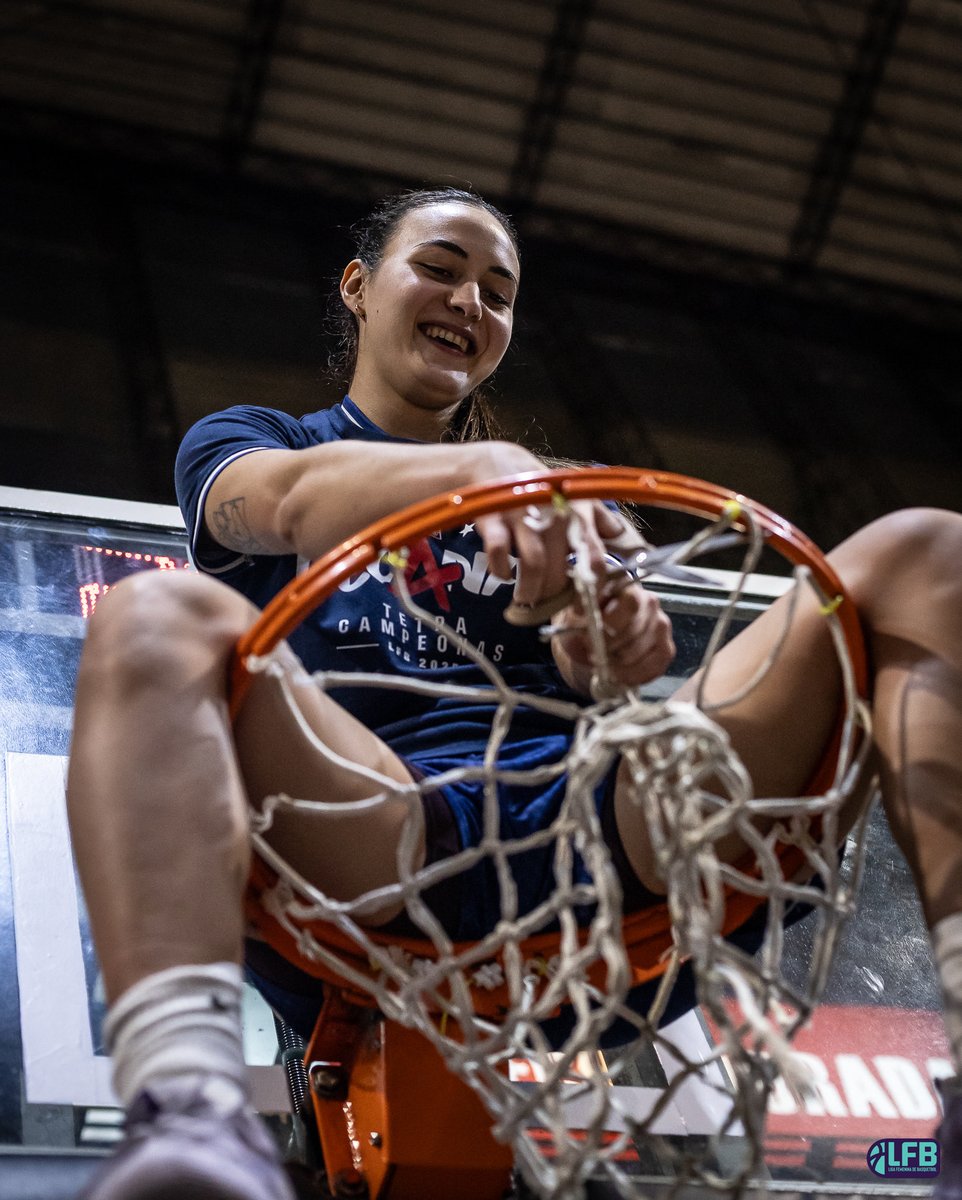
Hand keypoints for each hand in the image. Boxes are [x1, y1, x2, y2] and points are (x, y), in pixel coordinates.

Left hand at [552, 578, 675, 690]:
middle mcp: (650, 601)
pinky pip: (652, 667)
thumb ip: (582, 603)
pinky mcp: (666, 649)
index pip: (630, 603)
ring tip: (603, 660)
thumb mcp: (574, 613)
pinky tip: (617, 672)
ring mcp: (661, 624)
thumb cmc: (583, 624)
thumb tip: (587, 597)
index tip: (588, 635)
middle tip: (592, 651)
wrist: (591, 645)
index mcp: (626, 586)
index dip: (609, 623)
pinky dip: (631, 675)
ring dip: (617, 662)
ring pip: (640, 651)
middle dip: (608, 646)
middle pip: (634, 630)